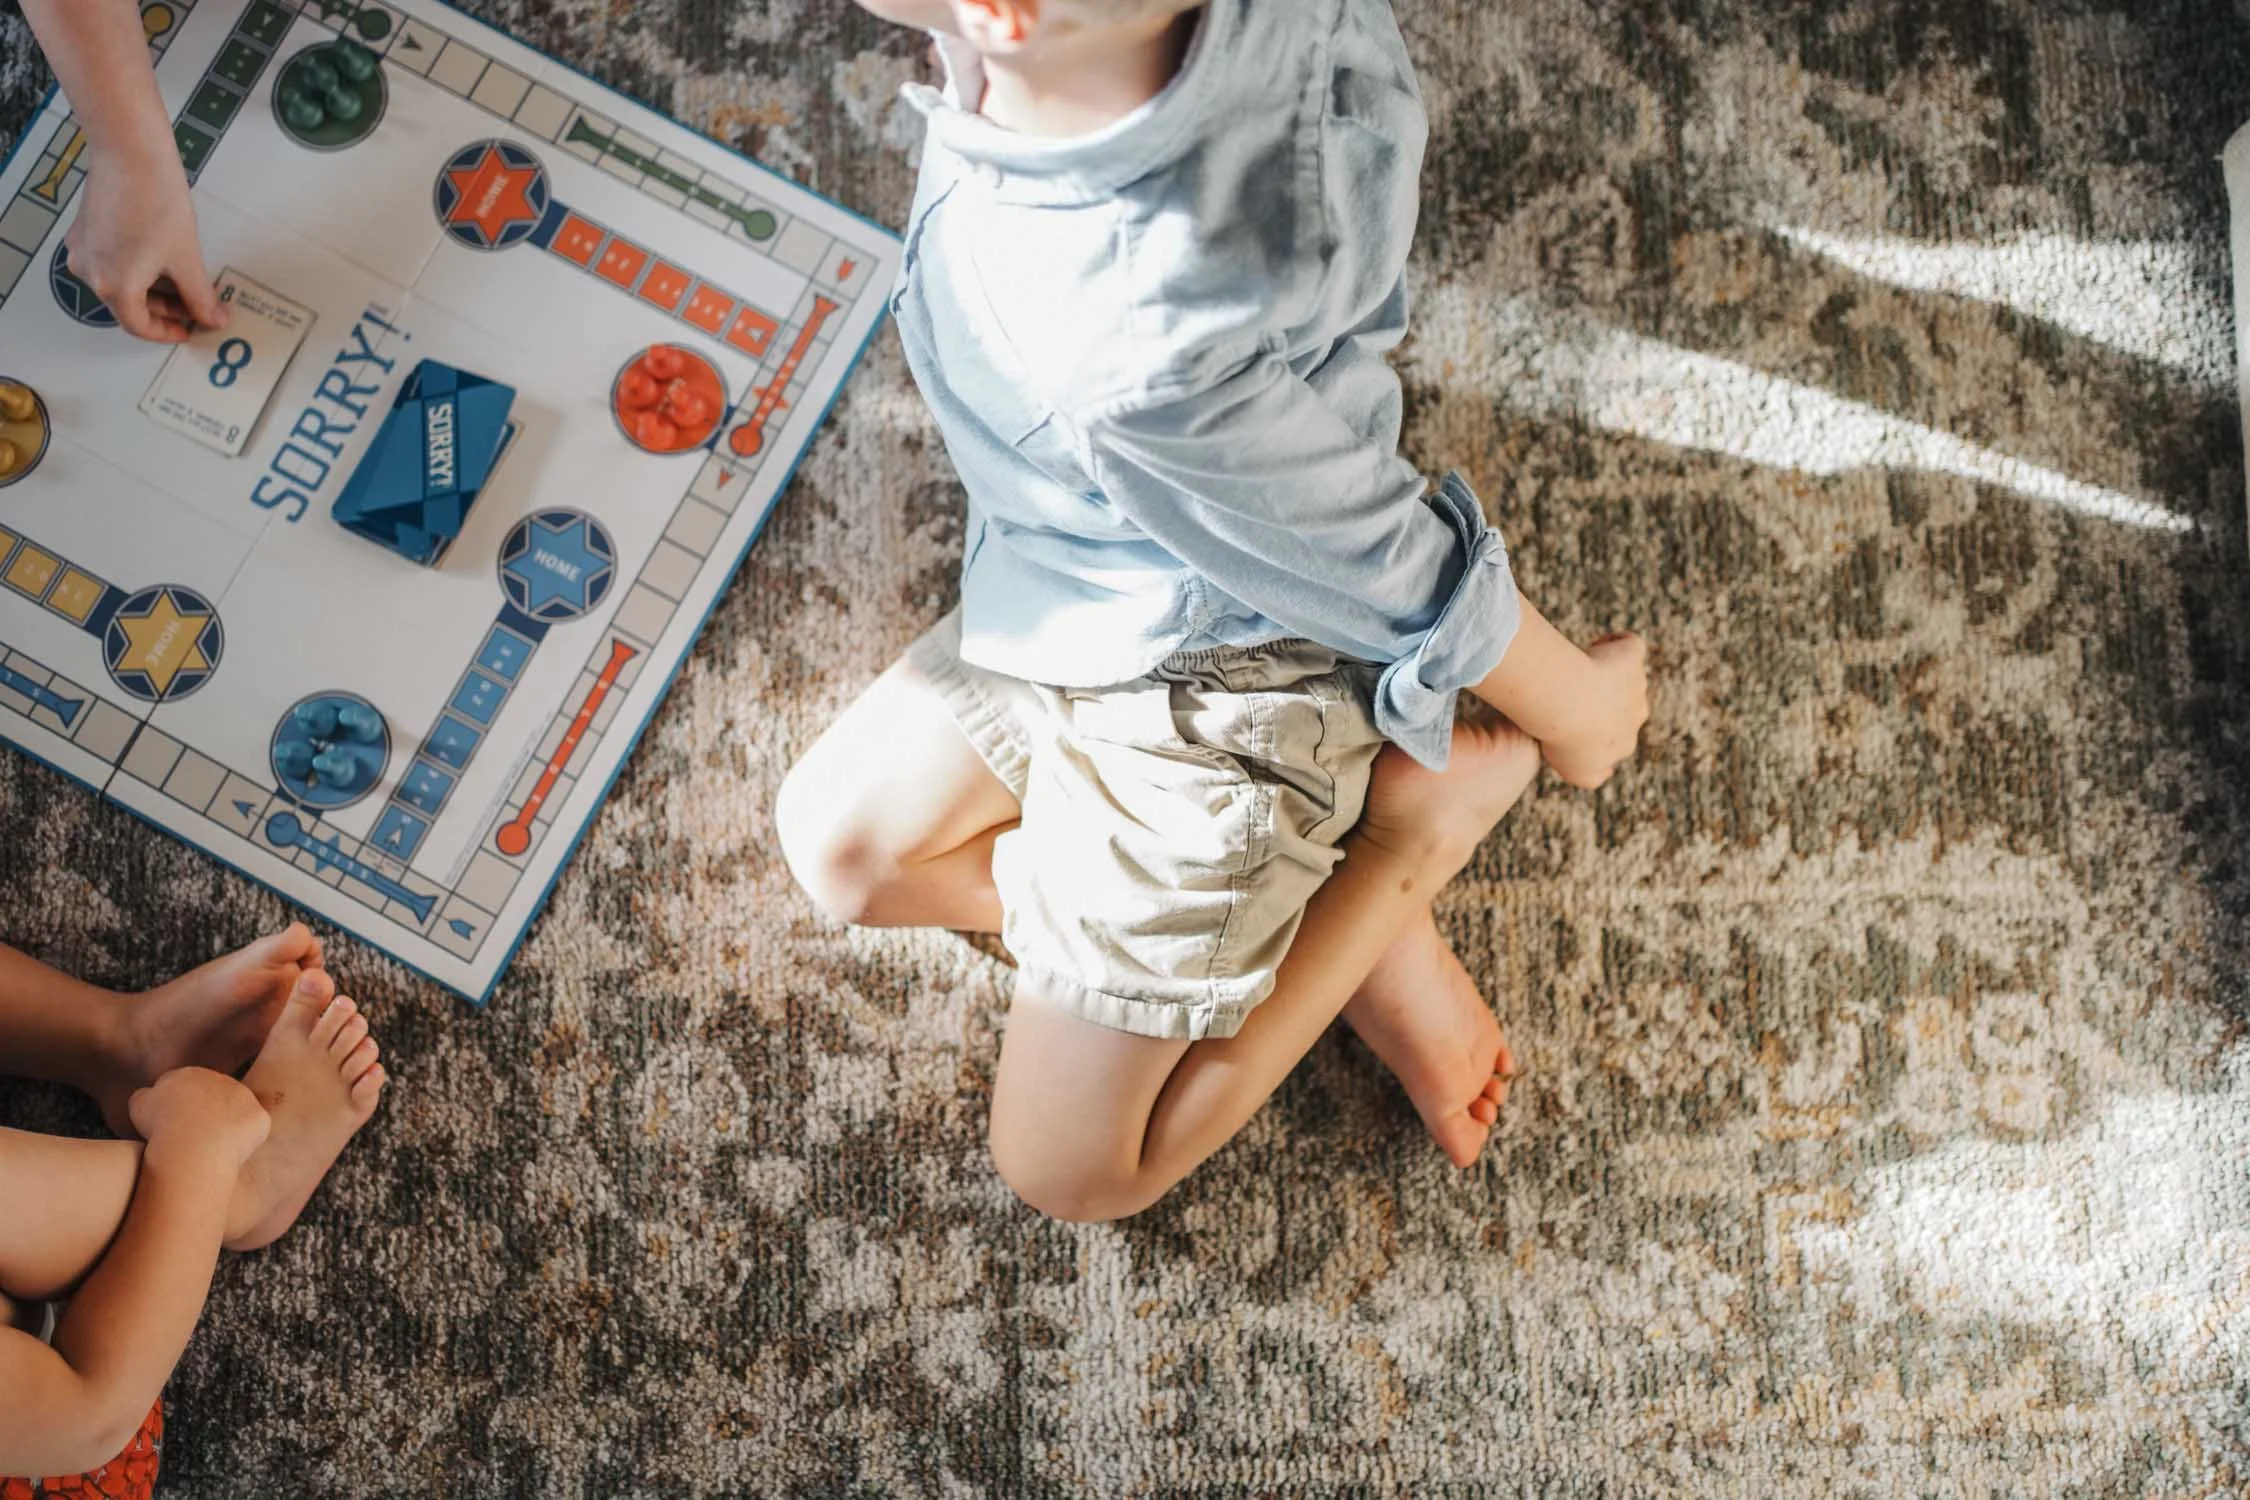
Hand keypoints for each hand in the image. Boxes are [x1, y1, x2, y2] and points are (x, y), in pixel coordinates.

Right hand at [65, 145, 227, 342]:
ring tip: (186, 281)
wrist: (130, 152)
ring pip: (121, 283)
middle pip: (129, 305)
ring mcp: (83, 249)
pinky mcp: (84, 231)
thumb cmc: (157, 202)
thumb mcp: (186, 258)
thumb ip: (200, 296)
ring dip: (153, 289)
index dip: (168, 332)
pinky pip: (111, 262)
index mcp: (113, 285)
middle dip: (166, 309)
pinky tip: (163, 260)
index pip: (139, 326)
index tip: (191, 330)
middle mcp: (89, 272)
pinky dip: (137, 269)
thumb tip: (214, 319)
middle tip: (198, 306)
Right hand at [127, 1068, 268, 1172]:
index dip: (181, 1108)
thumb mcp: (138, 1107)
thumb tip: (149, 1094)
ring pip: (237, 1112)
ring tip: (212, 1148)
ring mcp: (244, 1096)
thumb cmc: (161, 1128)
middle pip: (215, 1096)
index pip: (187, 1087)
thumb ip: (145, 1095)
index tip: (175, 1126)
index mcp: (189, 1074)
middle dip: (207, 1114)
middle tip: (196, 1139)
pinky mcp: (259, 1116)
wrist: (192, 1145)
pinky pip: (253, 1129)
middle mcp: (220, 1079)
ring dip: (228, 1126)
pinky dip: (244, 1141)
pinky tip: (230, 1153)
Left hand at [1540, 633, 1648, 788]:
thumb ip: (1593, 776)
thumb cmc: (1564, 737)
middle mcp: (1637, 715)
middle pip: (1624, 707)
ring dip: (1605, 672)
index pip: (1615, 738)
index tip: (1568, 720)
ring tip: (1576, 669)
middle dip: (1601, 700)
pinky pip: (1631, 647)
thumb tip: (1605, 772)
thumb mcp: (1576, 772)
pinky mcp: (1631, 658)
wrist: (1565, 703)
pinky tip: (1595, 646)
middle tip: (1568, 693)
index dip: (1593, 728)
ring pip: (1626, 677)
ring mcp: (1636, 685)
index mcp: (1625, 744)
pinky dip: (1617, 644)